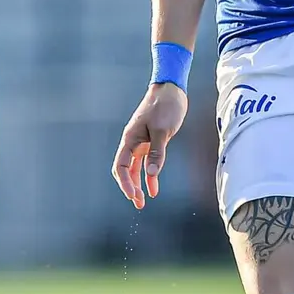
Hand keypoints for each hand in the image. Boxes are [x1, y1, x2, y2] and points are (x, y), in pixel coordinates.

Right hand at [113, 82, 187, 208]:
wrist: (171, 89)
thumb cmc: (165, 106)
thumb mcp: (163, 130)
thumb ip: (157, 152)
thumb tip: (151, 174)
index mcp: (130, 139)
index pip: (121, 166)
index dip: (125, 183)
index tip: (133, 196)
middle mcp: (132, 142)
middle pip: (125, 170)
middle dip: (129, 187)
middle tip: (138, 204)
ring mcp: (141, 141)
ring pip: (136, 168)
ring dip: (138, 184)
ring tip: (142, 201)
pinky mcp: (151, 141)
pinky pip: (147, 162)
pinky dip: (150, 175)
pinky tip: (154, 188)